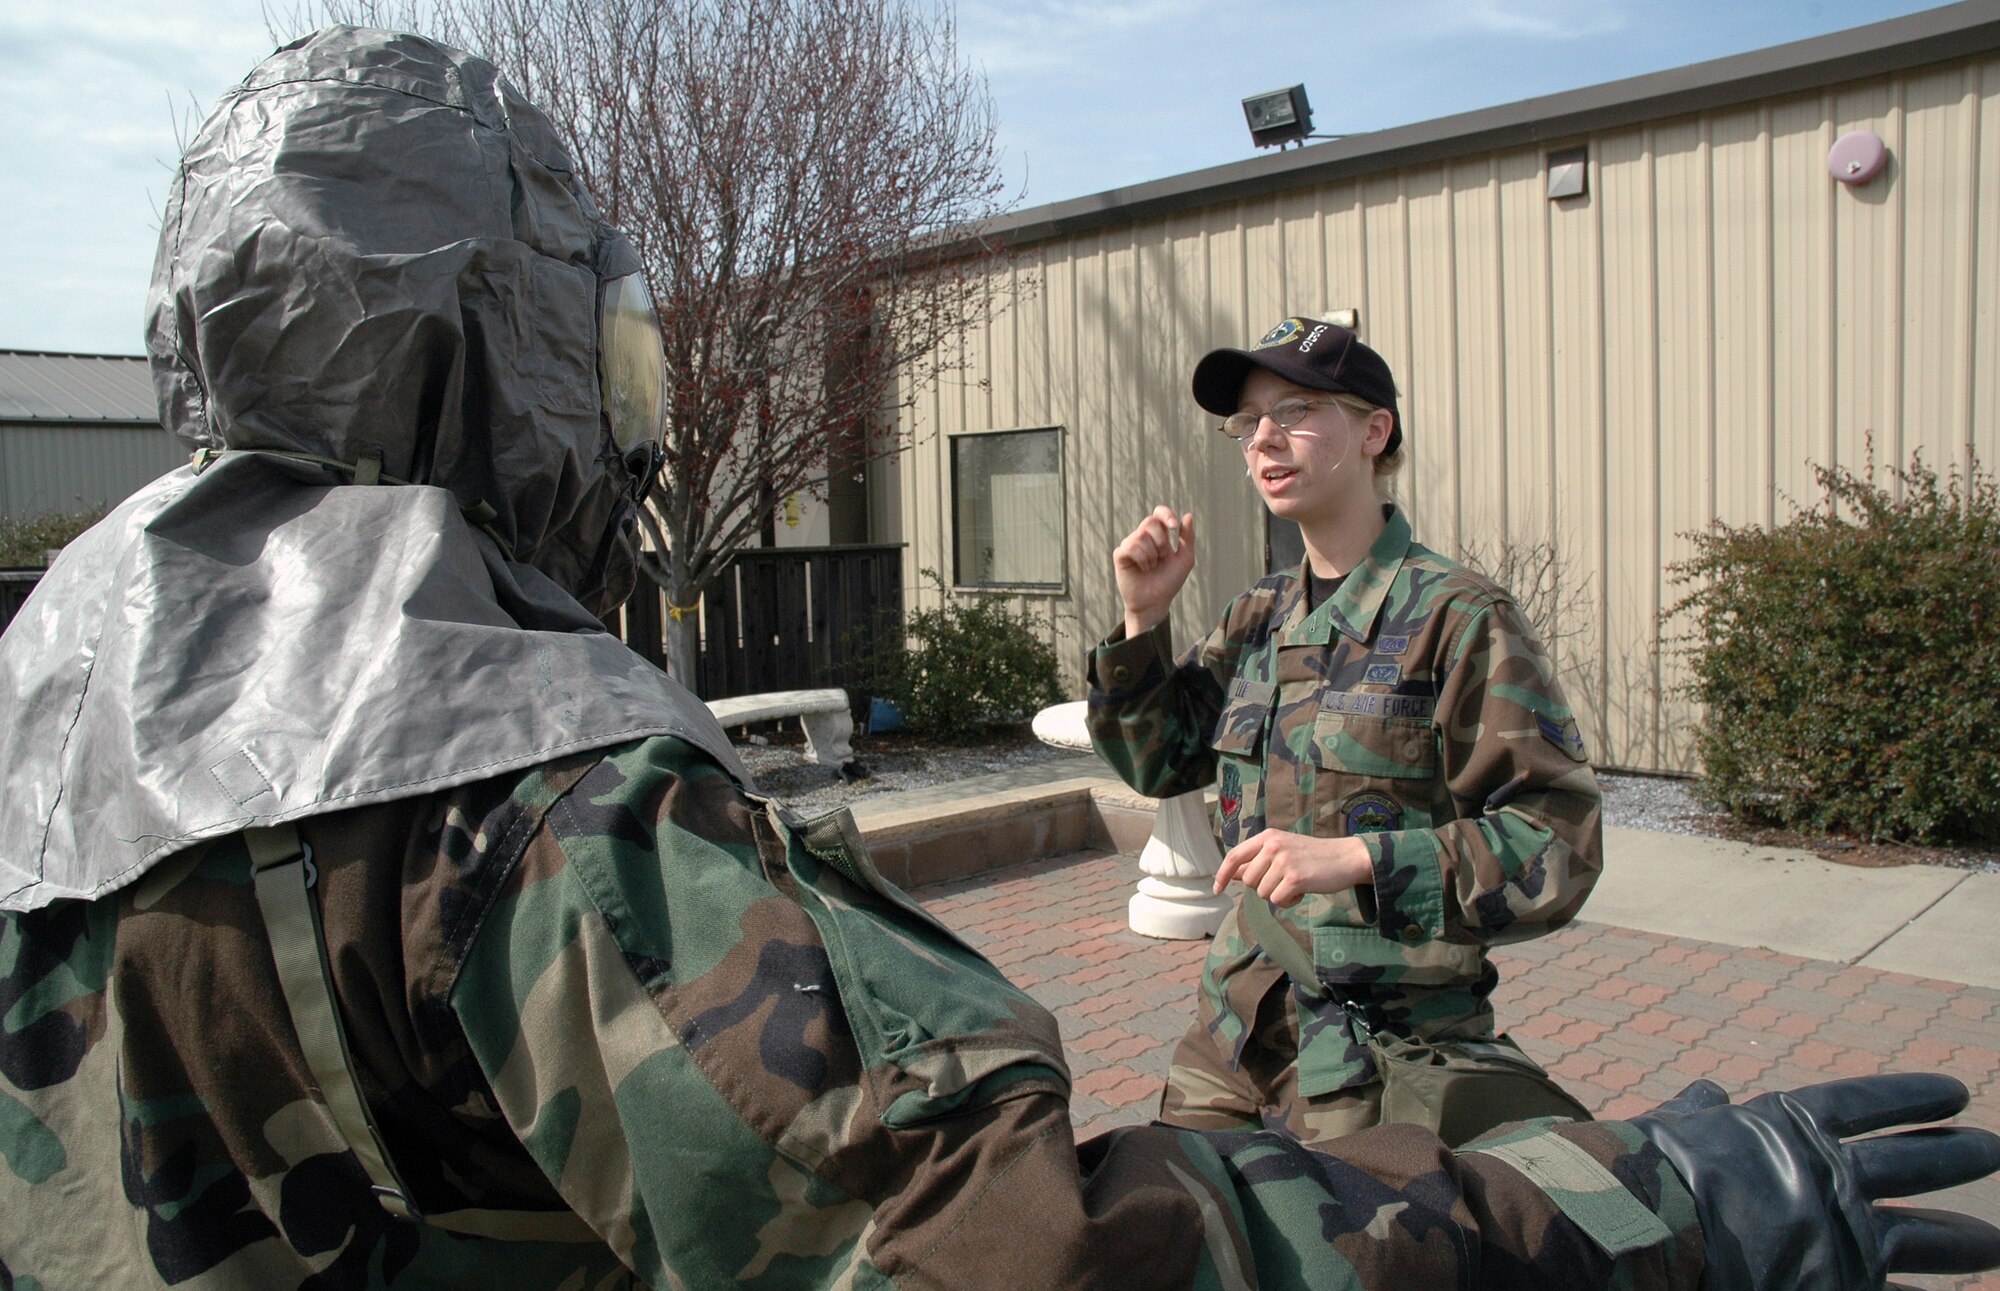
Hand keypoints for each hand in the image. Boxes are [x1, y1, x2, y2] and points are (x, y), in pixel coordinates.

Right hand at [1113, 506, 1195, 637]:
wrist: (1155, 602)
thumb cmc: (1169, 582)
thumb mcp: (1184, 560)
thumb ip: (1187, 538)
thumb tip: (1188, 515)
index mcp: (1158, 536)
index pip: (1159, 513)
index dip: (1165, 514)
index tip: (1174, 525)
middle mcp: (1143, 537)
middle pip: (1150, 522)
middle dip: (1160, 540)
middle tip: (1162, 557)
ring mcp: (1130, 545)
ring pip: (1140, 536)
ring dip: (1152, 554)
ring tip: (1151, 567)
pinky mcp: (1120, 555)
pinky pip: (1130, 547)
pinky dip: (1141, 558)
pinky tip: (1143, 568)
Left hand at [1213, 829, 1371, 906]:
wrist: (1345, 858)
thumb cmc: (1312, 857)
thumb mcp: (1282, 851)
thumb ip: (1257, 861)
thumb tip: (1232, 874)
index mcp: (1267, 837)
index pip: (1234, 856)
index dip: (1222, 874)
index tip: (1217, 888)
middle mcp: (1273, 846)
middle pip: (1248, 881)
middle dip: (1263, 887)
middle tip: (1283, 880)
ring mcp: (1284, 861)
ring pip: (1262, 893)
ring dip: (1278, 895)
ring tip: (1295, 884)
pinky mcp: (1296, 878)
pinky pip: (1277, 901)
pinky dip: (1288, 902)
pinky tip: (1301, 892)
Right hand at [1630, 1074, 1999, 1289]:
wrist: (1651, 1226)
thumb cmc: (1652, 1169)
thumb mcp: (1677, 1125)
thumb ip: (1700, 1111)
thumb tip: (1709, 1092)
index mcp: (1791, 1129)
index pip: (1866, 1105)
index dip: (1912, 1098)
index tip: (1955, 1094)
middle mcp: (1831, 1177)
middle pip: (1914, 1166)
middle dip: (1958, 1157)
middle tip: (1992, 1150)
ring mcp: (1845, 1237)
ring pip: (1926, 1239)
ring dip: (1969, 1241)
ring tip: (1999, 1244)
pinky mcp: (1843, 1288)